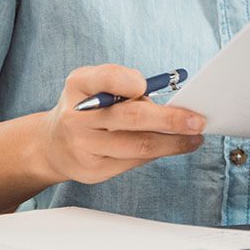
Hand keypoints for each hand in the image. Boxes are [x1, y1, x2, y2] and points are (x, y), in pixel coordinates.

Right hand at [36, 65, 204, 185]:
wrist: (53, 144)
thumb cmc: (86, 106)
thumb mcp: (94, 82)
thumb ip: (122, 81)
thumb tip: (162, 95)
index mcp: (79, 85)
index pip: (107, 78)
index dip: (129, 81)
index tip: (146, 85)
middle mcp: (78, 117)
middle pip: (131, 118)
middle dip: (170, 120)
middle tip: (196, 120)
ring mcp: (85, 147)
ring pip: (138, 146)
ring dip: (173, 142)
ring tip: (194, 137)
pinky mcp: (94, 171)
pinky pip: (134, 162)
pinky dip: (158, 153)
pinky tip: (173, 146)